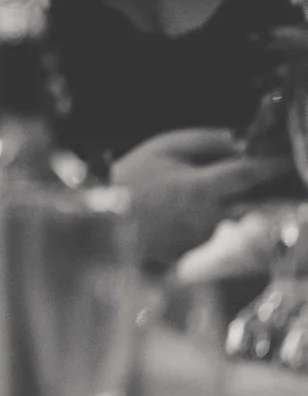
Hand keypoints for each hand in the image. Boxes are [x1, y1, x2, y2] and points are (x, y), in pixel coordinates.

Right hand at [114, 127, 291, 266]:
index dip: (273, 164)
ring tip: (269, 202)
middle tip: (292, 185)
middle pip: (260, 206)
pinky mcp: (202, 254)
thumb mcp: (163, 148)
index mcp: (202, 187)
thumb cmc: (134, 176)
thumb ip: (203, 141)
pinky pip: (230, 239)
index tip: (289, 157)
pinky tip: (238, 220)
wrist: (106, 215)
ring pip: (247, 225)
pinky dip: (239, 228)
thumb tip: (238, 141)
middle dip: (278, 195)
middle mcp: (211, 216)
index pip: (249, 173)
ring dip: (261, 213)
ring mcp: (208, 239)